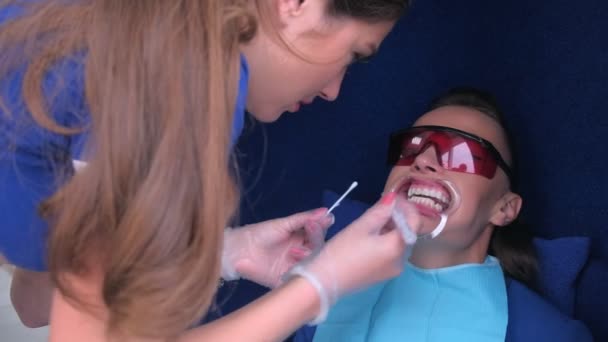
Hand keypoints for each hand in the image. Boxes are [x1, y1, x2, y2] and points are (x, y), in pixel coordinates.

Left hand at [222, 209, 334, 287]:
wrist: (240, 249)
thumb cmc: (261, 233)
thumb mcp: (284, 224)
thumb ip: (304, 218)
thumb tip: (326, 212)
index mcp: (301, 239)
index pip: (318, 235)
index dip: (319, 230)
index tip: (314, 224)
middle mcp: (301, 253)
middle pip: (318, 250)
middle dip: (315, 241)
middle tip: (308, 232)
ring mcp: (295, 266)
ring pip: (312, 264)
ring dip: (306, 256)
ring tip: (294, 251)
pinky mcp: (288, 280)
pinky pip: (301, 279)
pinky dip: (302, 274)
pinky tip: (297, 267)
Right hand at [287, 192, 421, 322]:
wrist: (324, 282)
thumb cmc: (342, 252)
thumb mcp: (361, 226)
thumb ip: (380, 211)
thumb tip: (393, 197)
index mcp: (398, 247)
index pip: (414, 221)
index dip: (405, 206)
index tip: (390, 198)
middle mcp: (401, 261)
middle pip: (408, 233)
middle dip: (398, 217)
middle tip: (380, 207)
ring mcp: (392, 270)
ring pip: (399, 243)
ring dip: (392, 229)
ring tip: (373, 220)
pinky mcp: (382, 276)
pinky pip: (391, 253)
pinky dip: (386, 241)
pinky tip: (370, 237)